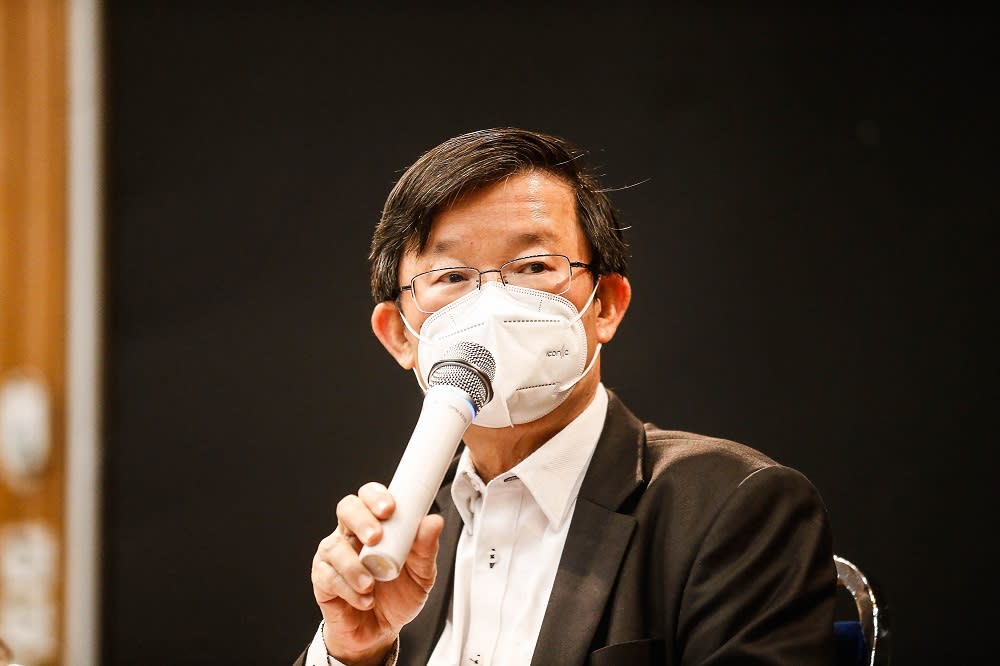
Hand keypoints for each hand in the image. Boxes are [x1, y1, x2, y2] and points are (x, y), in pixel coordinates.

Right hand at [311, 482, 444, 664]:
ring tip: (371, 584)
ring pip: (333, 546)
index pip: (369, 495)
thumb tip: (434, 521)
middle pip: (346, 508)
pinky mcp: (322, 580)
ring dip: (354, 565)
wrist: (381, 632)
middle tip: (376, 537)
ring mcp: (334, 556)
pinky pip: (328, 577)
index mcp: (376, 524)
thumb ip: (426, 548)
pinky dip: (348, 589)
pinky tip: (364, 599)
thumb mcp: (421, 574)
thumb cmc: (399, 596)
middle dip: (361, 520)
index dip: (375, 496)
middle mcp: (352, 534)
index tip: (390, 508)